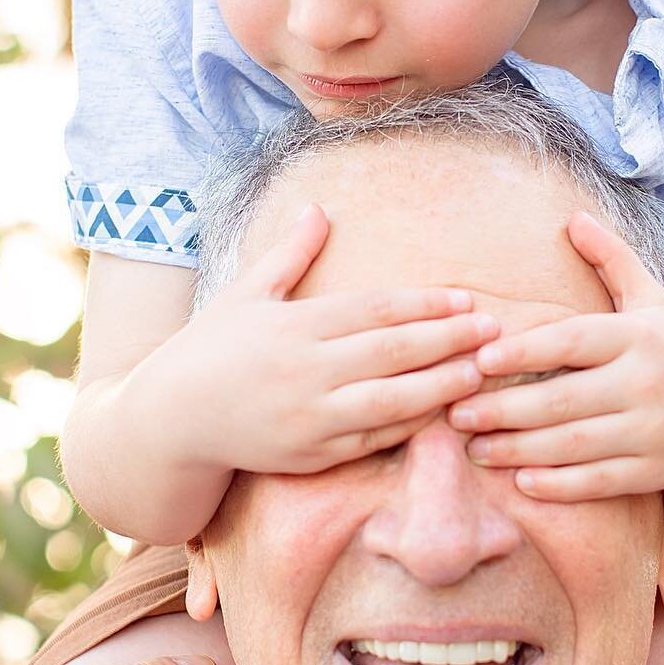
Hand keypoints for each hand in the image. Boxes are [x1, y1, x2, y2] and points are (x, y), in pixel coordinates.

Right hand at [174, 203, 498, 472]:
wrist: (170, 422)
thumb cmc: (209, 350)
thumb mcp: (246, 295)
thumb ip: (290, 254)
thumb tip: (320, 208)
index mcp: (293, 326)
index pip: (373, 310)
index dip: (424, 305)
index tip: (465, 299)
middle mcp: (304, 372)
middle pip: (392, 353)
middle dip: (448, 340)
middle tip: (493, 329)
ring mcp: (309, 419)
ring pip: (390, 402)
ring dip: (441, 386)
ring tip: (480, 371)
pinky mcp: (311, 456)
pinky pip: (373, 440)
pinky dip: (410, 426)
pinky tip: (443, 411)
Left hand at [447, 211, 663, 499]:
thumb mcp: (650, 303)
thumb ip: (611, 260)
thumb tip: (574, 218)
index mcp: (638, 337)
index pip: (572, 341)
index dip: (523, 351)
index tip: (478, 360)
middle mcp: (647, 383)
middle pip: (563, 399)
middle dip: (503, 410)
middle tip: (456, 414)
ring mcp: (653, 431)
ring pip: (574, 444)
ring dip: (518, 450)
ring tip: (474, 449)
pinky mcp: (654, 472)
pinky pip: (598, 481)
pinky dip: (558, 485)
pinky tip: (520, 481)